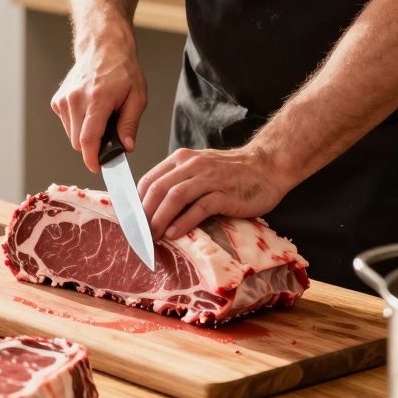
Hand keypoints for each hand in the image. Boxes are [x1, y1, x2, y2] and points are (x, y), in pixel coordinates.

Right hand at [51, 40, 146, 172]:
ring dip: (85, 134)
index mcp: (98, 99)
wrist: (103, 48)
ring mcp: (64, 99)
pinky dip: (77, 124)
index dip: (91, 158)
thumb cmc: (122, 70)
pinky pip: (67, 124)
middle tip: (109, 132)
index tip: (96, 168)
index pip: (88, 138)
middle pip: (79, 142)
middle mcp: (76, 99)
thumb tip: (126, 148)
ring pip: (71, 135)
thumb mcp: (137, 96)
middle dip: (93, 145)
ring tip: (99, 116)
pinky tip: (88, 110)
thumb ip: (130, 124)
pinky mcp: (58, 101)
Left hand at [137, 145, 289, 239]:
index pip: (149, 180)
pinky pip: (199, 208)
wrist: (267, 166)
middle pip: (157, 189)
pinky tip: (174, 234)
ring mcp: (209, 178)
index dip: (136, 204)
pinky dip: (184, 222)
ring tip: (153, 237)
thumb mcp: (199, 171)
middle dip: (144, 215)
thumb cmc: (231, 173)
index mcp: (181, 160)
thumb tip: (152, 208)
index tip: (131, 223)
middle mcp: (192, 166)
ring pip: (175, 197)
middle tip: (138, 235)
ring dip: (160, 219)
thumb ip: (178, 183)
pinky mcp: (225, 194)